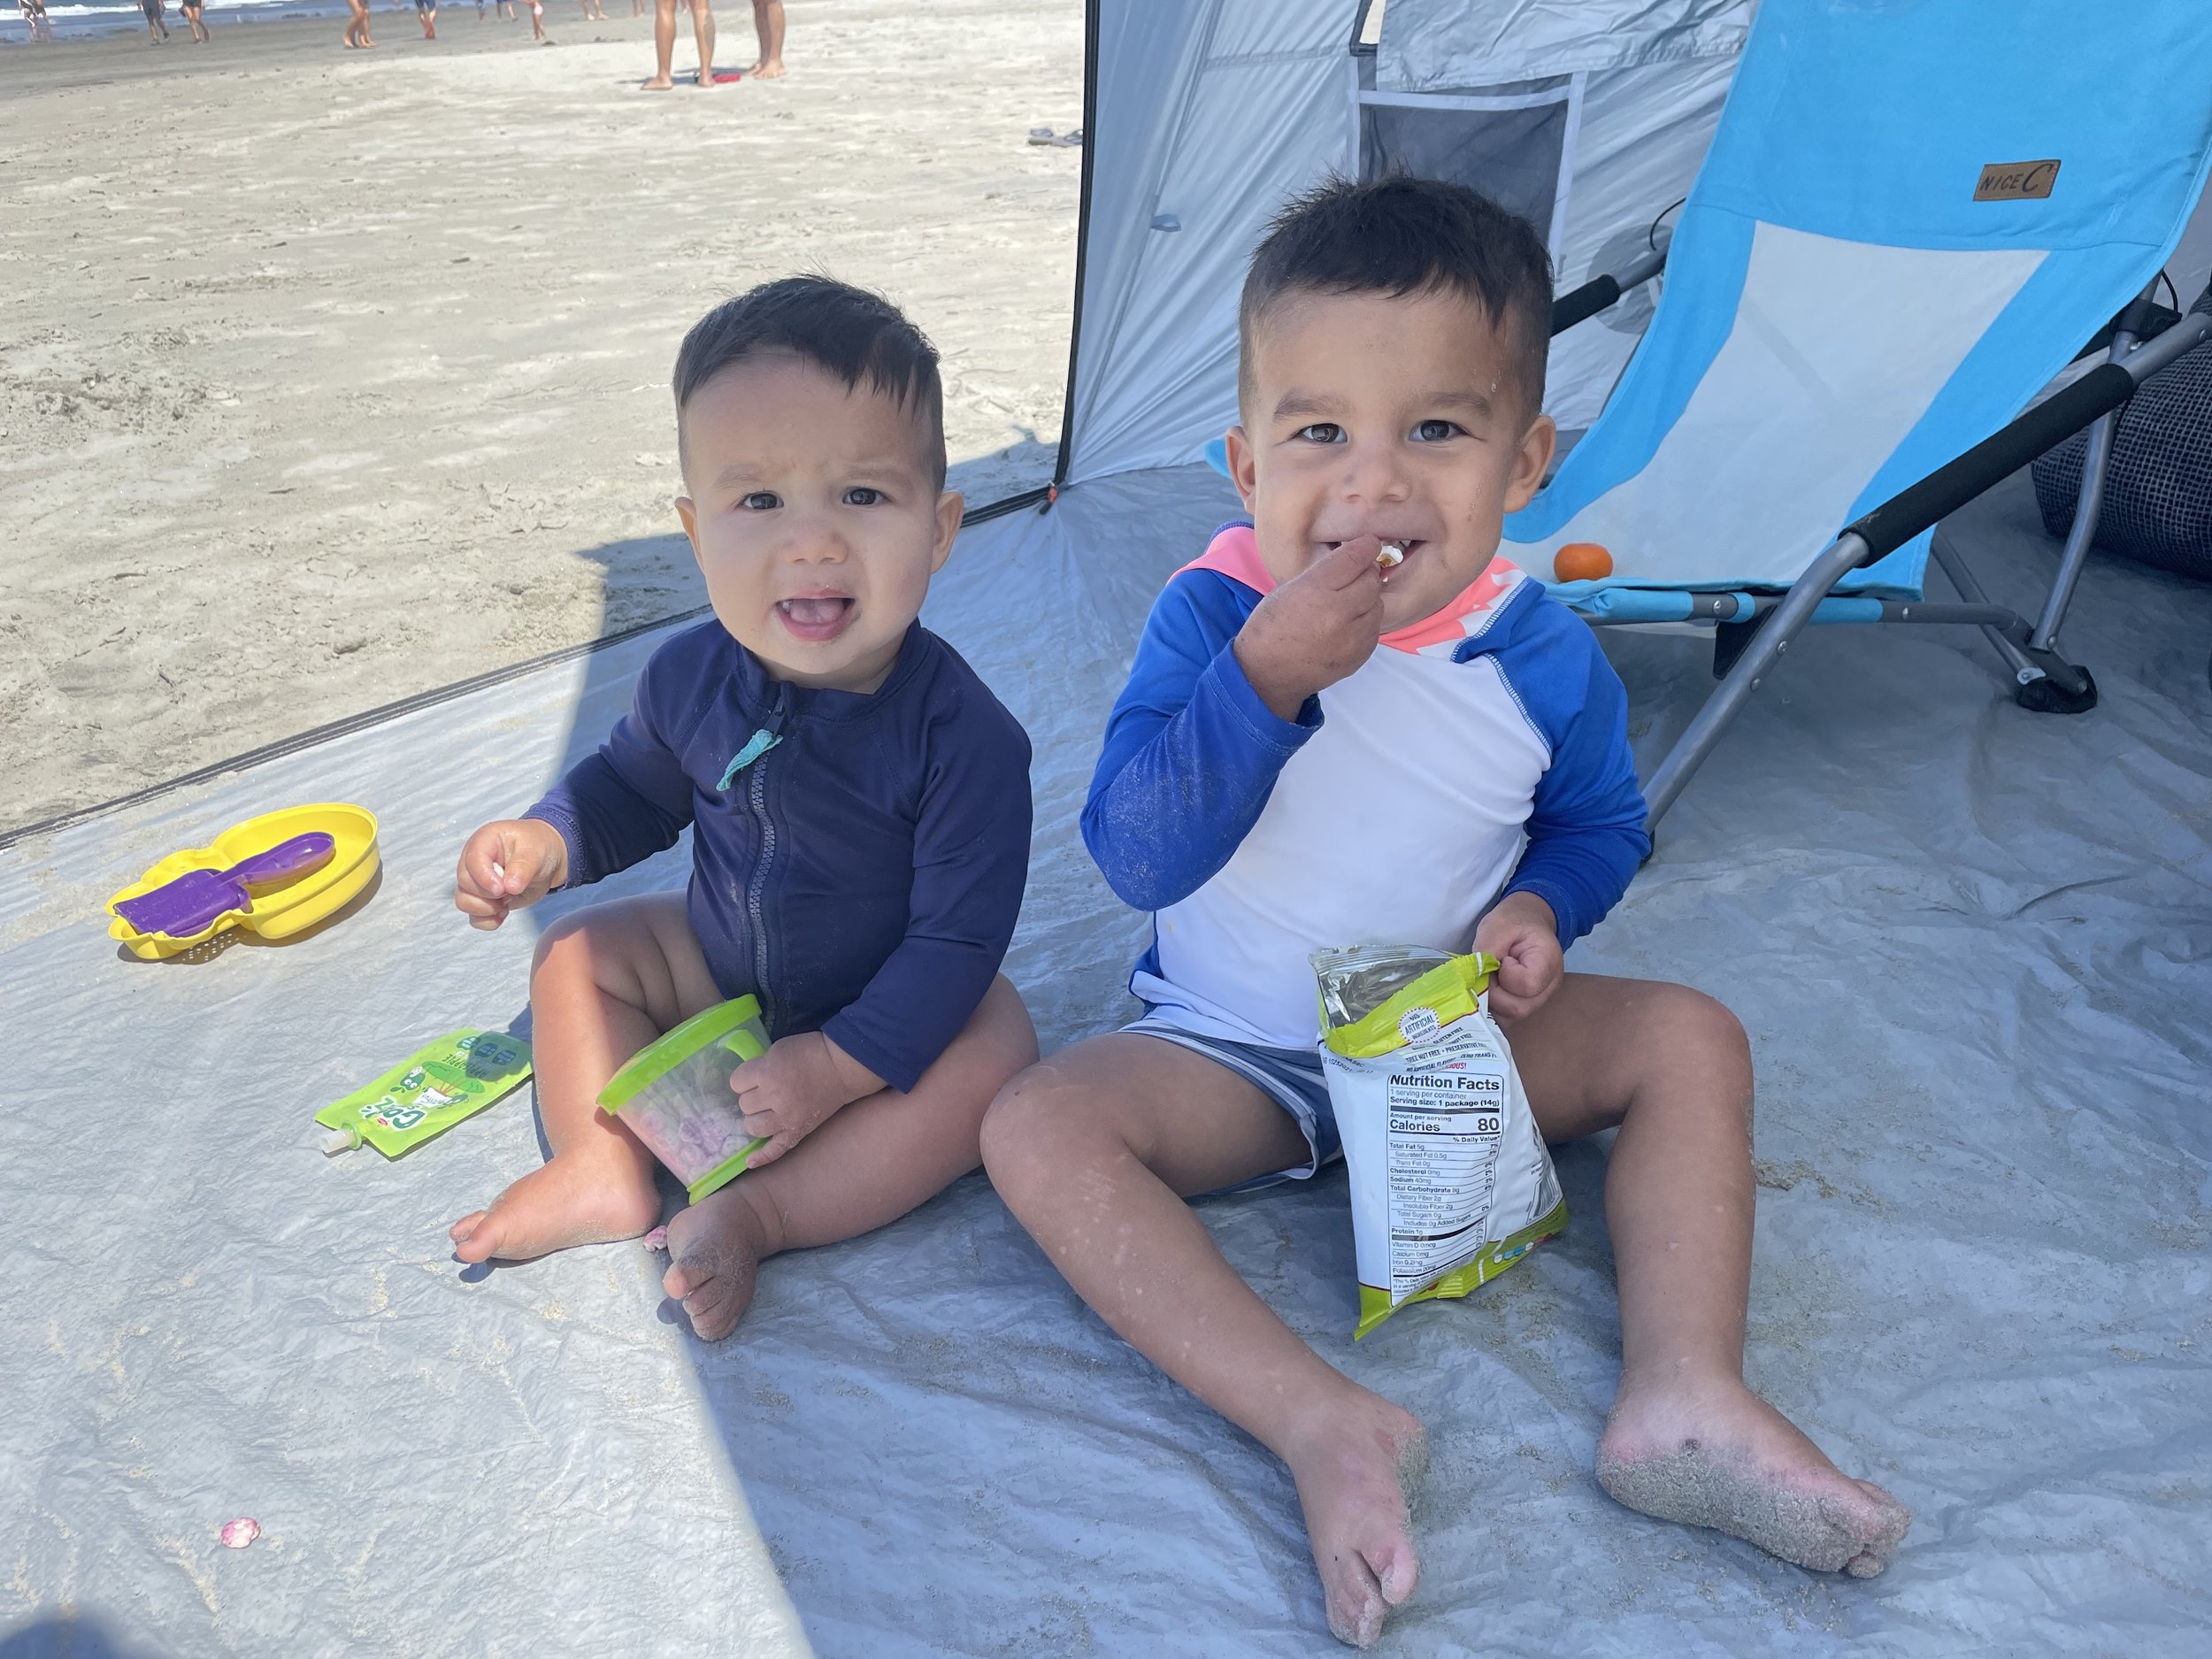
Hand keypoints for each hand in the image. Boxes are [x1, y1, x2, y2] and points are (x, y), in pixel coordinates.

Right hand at [453, 818, 568, 930]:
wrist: (546, 860)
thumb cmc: (538, 847)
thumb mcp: (536, 851)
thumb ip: (523, 867)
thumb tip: (511, 887)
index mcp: (484, 842)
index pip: (473, 861)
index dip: (484, 878)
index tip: (502, 889)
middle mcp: (473, 862)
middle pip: (465, 884)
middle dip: (488, 895)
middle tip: (511, 892)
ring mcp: (476, 882)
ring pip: (464, 901)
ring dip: (485, 909)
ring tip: (506, 903)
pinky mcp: (483, 900)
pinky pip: (474, 917)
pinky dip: (488, 920)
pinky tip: (504, 912)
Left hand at [728, 1031, 883, 1166]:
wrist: (841, 1067)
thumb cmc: (810, 1052)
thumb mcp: (778, 1049)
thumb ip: (760, 1066)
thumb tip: (747, 1083)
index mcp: (767, 1073)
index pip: (736, 1082)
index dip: (744, 1079)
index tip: (756, 1076)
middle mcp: (774, 1097)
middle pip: (744, 1104)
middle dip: (753, 1096)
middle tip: (768, 1090)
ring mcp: (786, 1118)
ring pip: (753, 1127)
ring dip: (756, 1119)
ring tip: (766, 1112)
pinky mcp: (798, 1131)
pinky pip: (777, 1149)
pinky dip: (763, 1157)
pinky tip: (751, 1162)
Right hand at [1233, 535, 1387, 720]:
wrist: (1266, 674)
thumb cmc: (1271, 627)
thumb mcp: (1289, 588)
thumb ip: (1325, 572)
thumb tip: (1358, 558)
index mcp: (1315, 591)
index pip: (1355, 558)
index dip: (1367, 546)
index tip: (1368, 544)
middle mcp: (1338, 614)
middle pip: (1372, 580)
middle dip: (1365, 574)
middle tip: (1352, 577)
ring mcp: (1352, 638)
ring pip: (1378, 604)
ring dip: (1367, 599)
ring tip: (1347, 604)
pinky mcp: (1360, 656)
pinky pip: (1375, 628)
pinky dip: (1366, 622)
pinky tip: (1347, 625)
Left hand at [1473, 891, 1563, 1020]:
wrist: (1527, 922)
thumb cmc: (1516, 921)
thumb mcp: (1499, 924)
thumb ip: (1487, 949)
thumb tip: (1474, 977)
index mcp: (1548, 962)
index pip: (1527, 985)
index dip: (1507, 976)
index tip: (1502, 959)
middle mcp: (1548, 988)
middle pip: (1518, 1008)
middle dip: (1493, 993)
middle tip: (1488, 971)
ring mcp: (1537, 1000)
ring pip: (1510, 1018)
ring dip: (1490, 1002)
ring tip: (1489, 978)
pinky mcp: (1524, 1005)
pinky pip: (1505, 1018)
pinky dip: (1491, 1007)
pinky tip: (1488, 988)